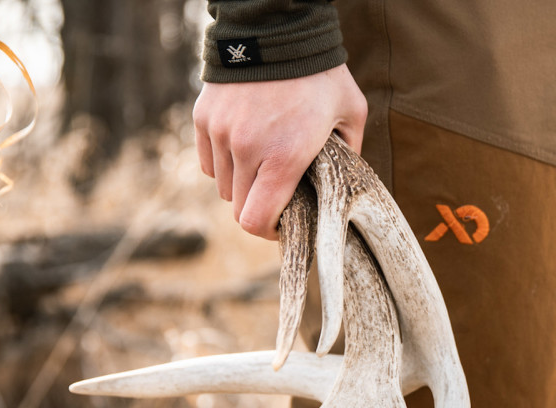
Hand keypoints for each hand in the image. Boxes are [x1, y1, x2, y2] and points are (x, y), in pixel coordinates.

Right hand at [193, 64, 366, 239]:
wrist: (277, 29)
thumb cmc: (320, 74)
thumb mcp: (351, 113)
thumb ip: (351, 152)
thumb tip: (345, 177)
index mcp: (283, 158)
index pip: (256, 221)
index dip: (269, 231)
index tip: (282, 224)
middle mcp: (246, 150)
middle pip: (239, 207)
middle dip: (259, 208)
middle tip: (278, 194)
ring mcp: (220, 134)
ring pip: (224, 185)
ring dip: (242, 184)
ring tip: (264, 165)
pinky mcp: (203, 118)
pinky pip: (208, 161)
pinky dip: (224, 164)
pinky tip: (245, 148)